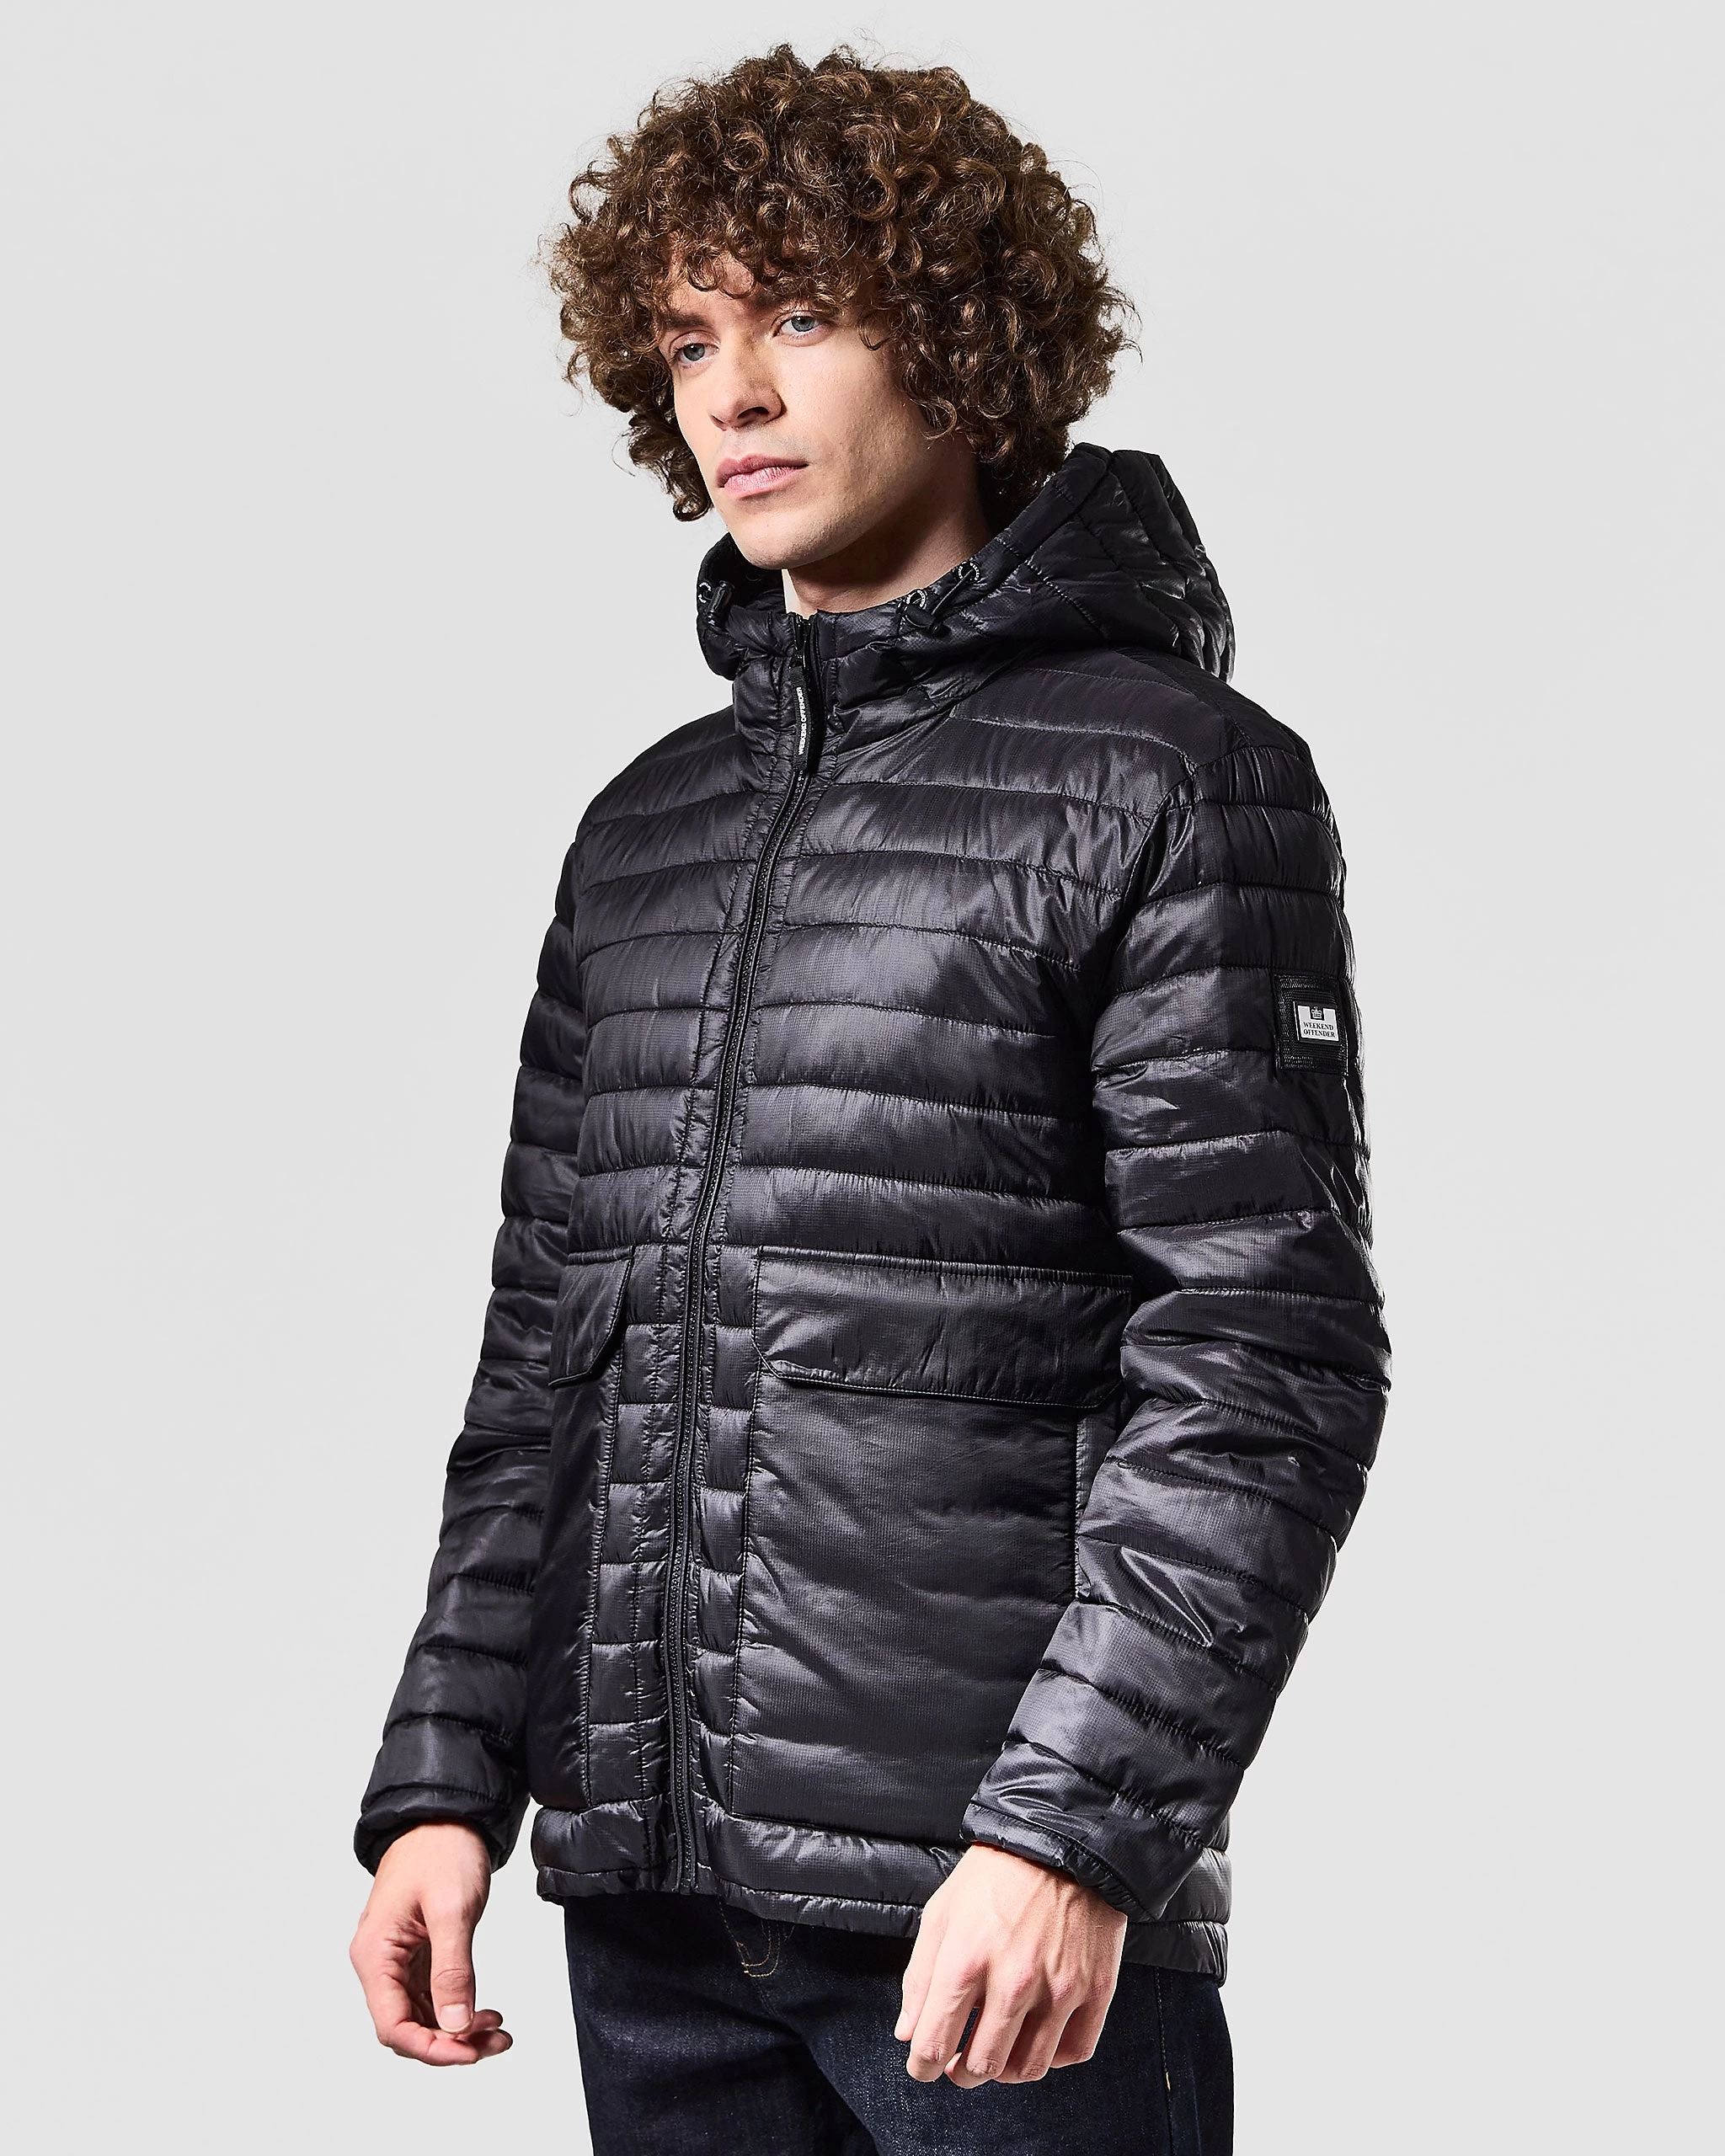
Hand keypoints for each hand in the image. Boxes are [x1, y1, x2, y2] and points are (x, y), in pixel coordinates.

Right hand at [349, 1821, 512, 2064]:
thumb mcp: (451, 1908)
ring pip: (423, 2015)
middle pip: (408, 2026)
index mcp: (375, 1954)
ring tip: (498, 2032)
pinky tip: (485, 2012)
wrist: (446, 1813)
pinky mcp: (418, 1953)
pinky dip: (458, 2009)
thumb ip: (452, 1970)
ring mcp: (398, 1959)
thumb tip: (455, 2025)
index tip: (470, 2051)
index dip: (431, 2048)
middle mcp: (380, 1962)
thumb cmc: (441, 1848)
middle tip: (495, 2042)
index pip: (393, 2025)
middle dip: (451, 2042)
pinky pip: (433, 1996)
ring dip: (458, 2030)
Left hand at [896, 1843, 1127, 2086]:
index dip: (921, 2066)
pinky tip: (1036, 2040)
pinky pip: (1073, 2052)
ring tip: (995, 2055)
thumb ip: (920, 1977)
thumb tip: (909, 2032)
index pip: (934, 2044)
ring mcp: (1059, 1989)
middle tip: (958, 2064)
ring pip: (1028, 2069)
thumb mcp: (942, 1912)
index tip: (922, 2066)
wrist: (1062, 1840)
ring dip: (1004, 2072)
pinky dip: (1052, 2058)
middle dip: (961, 2073)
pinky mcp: (1095, 1989)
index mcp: (966, 1959)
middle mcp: (1013, 1980)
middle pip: (982, 2065)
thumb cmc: (997, 1873)